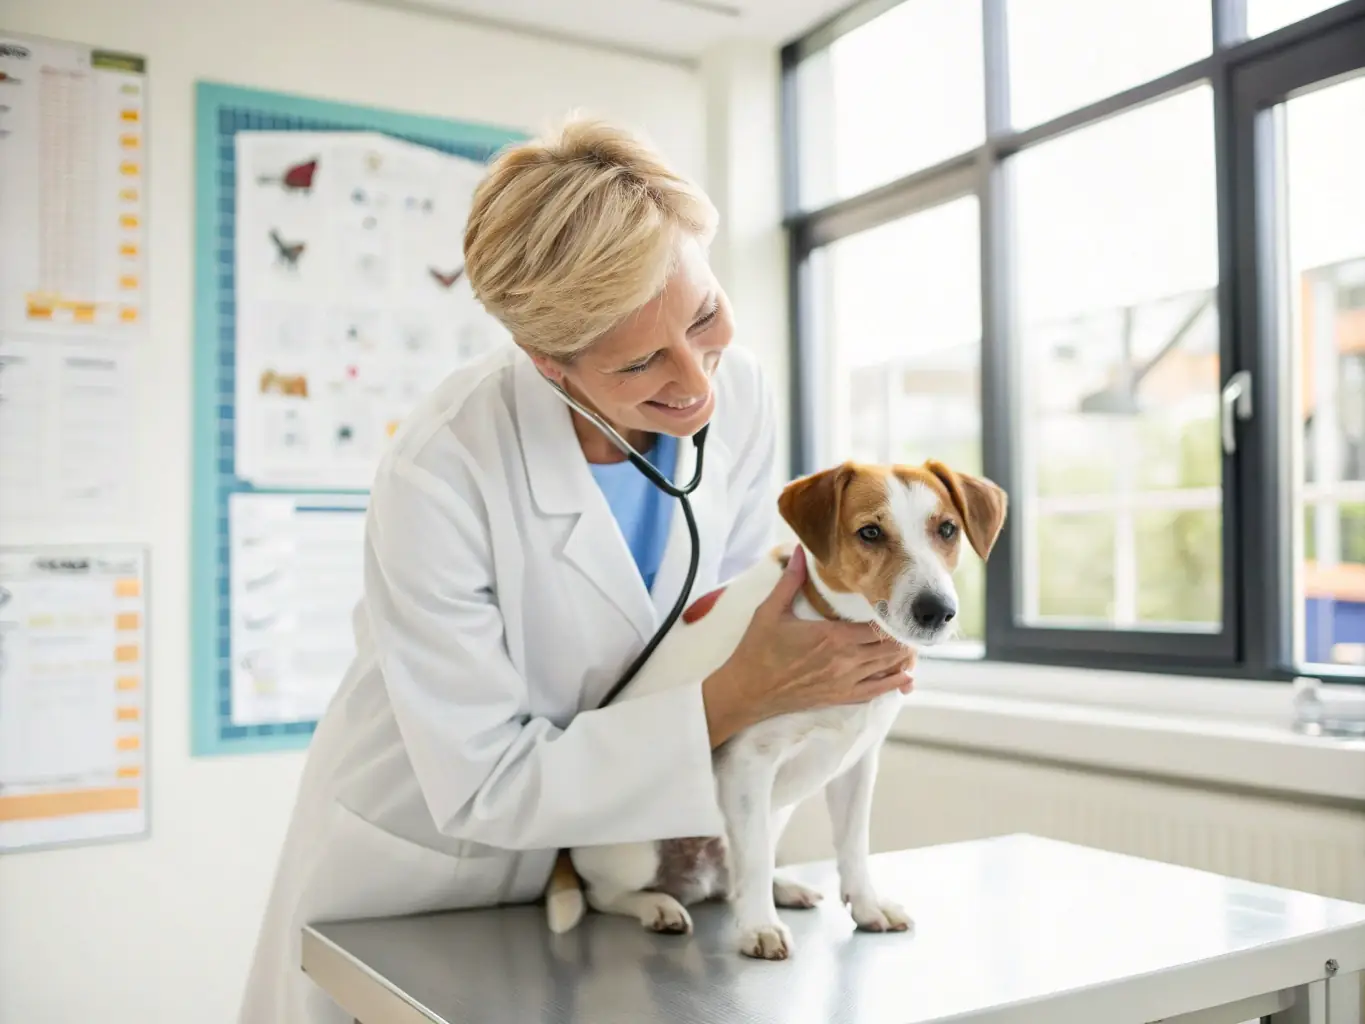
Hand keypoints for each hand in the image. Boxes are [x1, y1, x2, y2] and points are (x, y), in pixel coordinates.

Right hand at [703, 546, 914, 744]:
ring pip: (887, 669)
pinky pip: (875, 692)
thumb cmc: (758, 650)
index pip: (878, 627)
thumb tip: (800, 551)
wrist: (747, 691)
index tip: (901, 606)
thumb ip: (790, 580)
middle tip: (914, 624)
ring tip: (912, 644)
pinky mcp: (839, 698)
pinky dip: (893, 684)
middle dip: (904, 636)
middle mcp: (845, 661)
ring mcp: (844, 682)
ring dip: (902, 658)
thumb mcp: (771, 610)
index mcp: (832, 636)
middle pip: (890, 648)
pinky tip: (906, 678)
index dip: (893, 617)